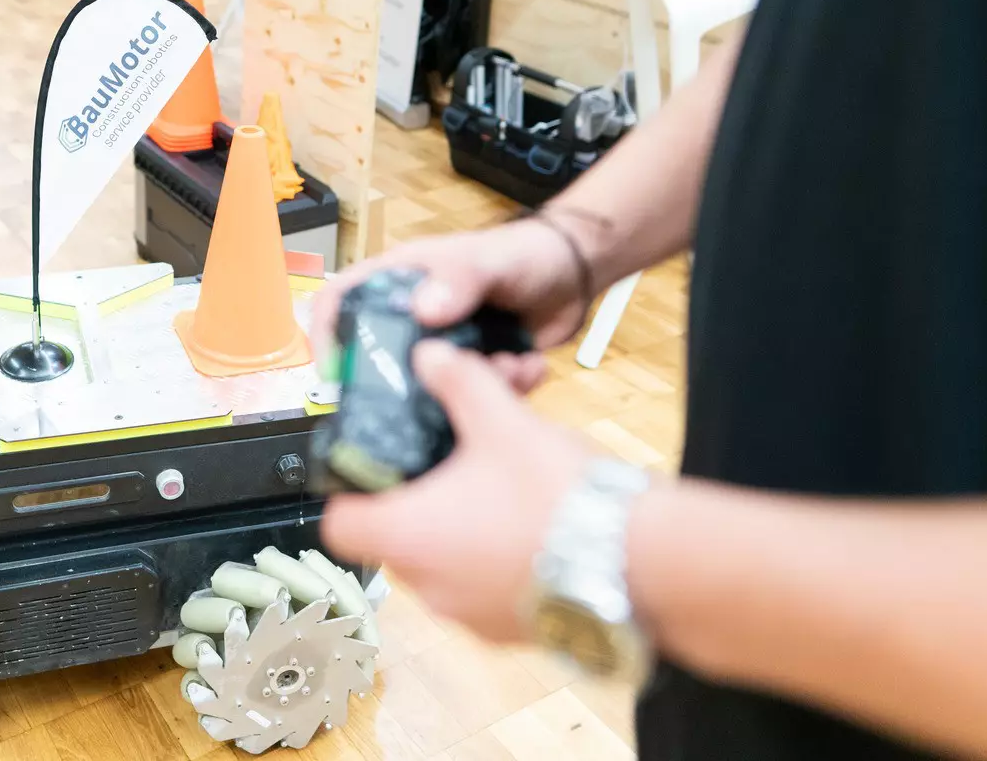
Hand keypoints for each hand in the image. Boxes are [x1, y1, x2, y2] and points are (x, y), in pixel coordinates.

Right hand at [308, 216, 591, 393]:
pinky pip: (475, 398)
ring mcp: (444, 349)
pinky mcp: (476, 372)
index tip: (334, 374)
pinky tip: (529, 368)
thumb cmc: (521, 252)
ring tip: (509, 367)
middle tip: (439, 397)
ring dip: (472, 388)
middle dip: (413, 384)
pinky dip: (503, 390)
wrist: (575, 273)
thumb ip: (458, 281)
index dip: (327, 334)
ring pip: (434, 388)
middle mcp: (413, 319)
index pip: (340, 302)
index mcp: (399, 283)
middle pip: (381, 362)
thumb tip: (423, 311)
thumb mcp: (485, 260)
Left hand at [321, 340, 593, 642]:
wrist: (646, 563)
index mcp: (408, 537)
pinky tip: (531, 522)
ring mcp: (471, 618)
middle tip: (451, 458)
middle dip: (421, 496)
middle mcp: (429, 588)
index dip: (352, 491)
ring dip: (460, 525)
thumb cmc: (558, 494)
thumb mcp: (500, 419)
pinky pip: (484, 588)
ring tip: (499, 483)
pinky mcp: (513, 632)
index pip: (341, 526)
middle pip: (396, 539)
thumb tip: (429, 354)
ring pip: (444, 563)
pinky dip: (494, 557)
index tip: (377, 463)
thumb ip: (456, 380)